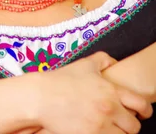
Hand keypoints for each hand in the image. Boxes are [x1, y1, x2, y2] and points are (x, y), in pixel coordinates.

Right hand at [34, 52, 151, 133]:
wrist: (41, 97)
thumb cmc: (62, 80)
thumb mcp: (84, 64)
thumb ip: (104, 60)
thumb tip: (115, 63)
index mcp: (110, 90)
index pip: (140, 105)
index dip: (145, 111)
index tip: (143, 113)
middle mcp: (109, 109)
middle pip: (134, 127)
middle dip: (130, 125)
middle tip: (122, 122)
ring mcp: (99, 126)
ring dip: (118, 133)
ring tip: (109, 127)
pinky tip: (97, 130)